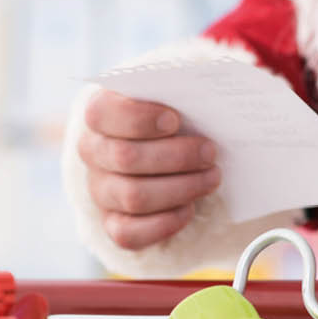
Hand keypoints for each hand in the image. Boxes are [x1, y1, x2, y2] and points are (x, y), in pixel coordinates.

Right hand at [79, 90, 220, 249]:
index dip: (139, 118)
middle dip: (176, 156)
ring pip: (133, 196)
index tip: (174, 120)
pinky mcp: (112, 222)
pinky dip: (164, 223)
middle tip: (210, 152)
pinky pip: (129, 234)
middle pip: (125, 158)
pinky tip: (188, 208)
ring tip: (211, 178)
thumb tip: (224, 85)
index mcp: (101, 113)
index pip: (102, 113)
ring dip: (180, 188)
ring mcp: (100, 189)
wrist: (163, 149)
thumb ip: (186, 85)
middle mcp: (93, 151)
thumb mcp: (175, 95)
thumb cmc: (173, 117)